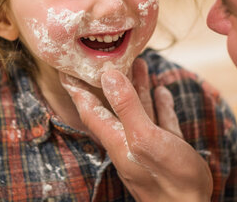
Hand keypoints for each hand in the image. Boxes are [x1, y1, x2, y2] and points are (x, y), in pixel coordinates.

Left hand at [59, 58, 212, 201]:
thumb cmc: (168, 178)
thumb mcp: (144, 137)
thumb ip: (126, 106)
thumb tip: (108, 75)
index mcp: (116, 138)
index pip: (89, 109)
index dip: (77, 89)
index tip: (67, 69)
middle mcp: (128, 140)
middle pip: (115, 105)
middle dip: (112, 81)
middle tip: (109, 58)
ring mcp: (147, 144)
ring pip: (139, 110)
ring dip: (137, 87)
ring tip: (140, 64)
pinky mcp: (166, 149)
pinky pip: (160, 121)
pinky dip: (160, 105)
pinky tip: (162, 91)